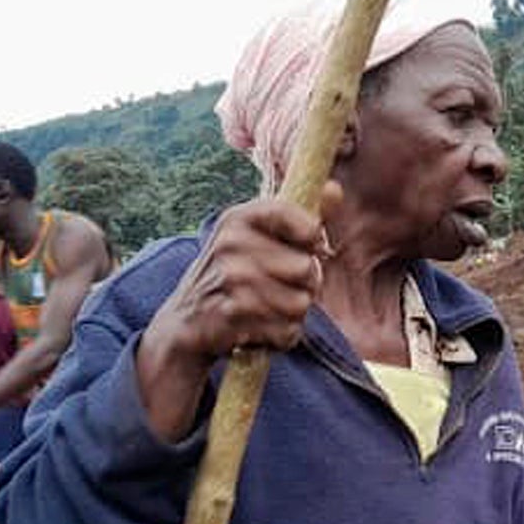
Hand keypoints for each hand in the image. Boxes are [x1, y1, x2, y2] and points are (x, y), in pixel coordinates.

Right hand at [141, 185, 332, 372]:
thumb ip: (302, 215)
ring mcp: (230, 279)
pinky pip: (287, 331)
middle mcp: (231, 244)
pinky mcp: (233, 315)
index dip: (312, 240)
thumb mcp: (259, 237)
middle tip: (276, 286)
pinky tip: (259, 328)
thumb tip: (336, 188)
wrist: (187, 320)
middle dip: (302, 285)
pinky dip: (281, 336)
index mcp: (239, 218)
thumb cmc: (235, 275)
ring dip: (292, 314)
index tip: (303, 246)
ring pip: (300, 303)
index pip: (305, 223)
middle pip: (306, 269)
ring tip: (266, 308)